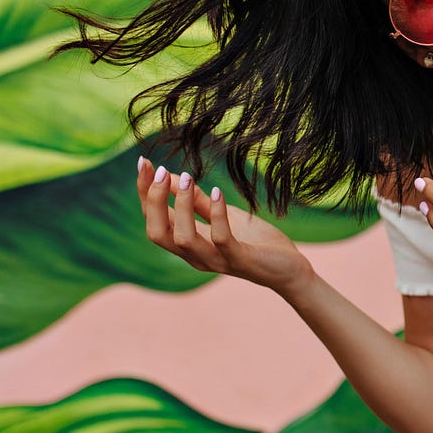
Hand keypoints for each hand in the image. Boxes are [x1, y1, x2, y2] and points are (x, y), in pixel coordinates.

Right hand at [137, 157, 314, 294]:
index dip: (145, 193)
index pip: (154, 220)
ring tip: (187, 178)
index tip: (144, 163)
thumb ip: (199, 202)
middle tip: (161, 170)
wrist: (288, 269)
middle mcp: (195, 255)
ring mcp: (216, 260)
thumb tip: (174, 178)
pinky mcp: (239, 260)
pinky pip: (221, 239)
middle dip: (153, 201)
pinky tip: (219, 192)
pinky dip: (217, 215)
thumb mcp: (223, 216)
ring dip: (182, 206)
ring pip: (182, 239)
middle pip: (157, 233)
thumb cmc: (254, 242)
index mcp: (187, 244)